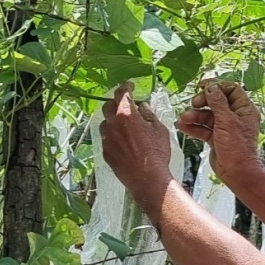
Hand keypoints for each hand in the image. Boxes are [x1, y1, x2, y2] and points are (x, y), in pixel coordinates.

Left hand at [100, 83, 173, 203]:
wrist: (146, 178)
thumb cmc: (156, 153)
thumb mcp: (159, 129)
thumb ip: (148, 115)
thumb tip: (142, 107)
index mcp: (126, 114)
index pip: (121, 93)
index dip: (126, 87)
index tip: (130, 86)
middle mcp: (113, 124)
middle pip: (108, 106)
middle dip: (117, 103)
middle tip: (127, 106)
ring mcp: (107, 139)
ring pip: (105, 123)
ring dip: (113, 120)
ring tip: (124, 125)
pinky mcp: (105, 152)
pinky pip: (106, 138)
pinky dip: (113, 135)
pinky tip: (123, 141)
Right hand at [176, 79, 261, 183]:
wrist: (236, 172)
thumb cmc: (237, 147)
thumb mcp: (227, 121)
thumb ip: (217, 102)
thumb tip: (211, 88)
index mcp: (244, 109)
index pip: (231, 89)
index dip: (216, 86)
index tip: (202, 85)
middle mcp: (235, 116)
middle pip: (216, 101)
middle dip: (203, 102)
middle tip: (194, 104)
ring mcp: (225, 127)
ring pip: (207, 116)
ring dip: (194, 116)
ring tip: (183, 119)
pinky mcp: (216, 138)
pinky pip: (203, 128)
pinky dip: (194, 127)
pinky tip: (183, 126)